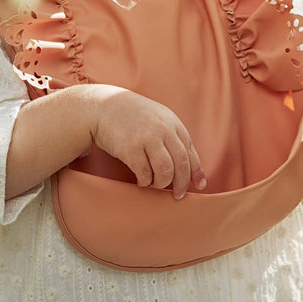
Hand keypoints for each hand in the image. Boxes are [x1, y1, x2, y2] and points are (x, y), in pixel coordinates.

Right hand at [90, 88, 206, 199]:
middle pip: (181, 164)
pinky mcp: (130, 148)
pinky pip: (145, 173)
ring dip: (162, 183)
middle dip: (182, 183)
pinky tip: (141, 179)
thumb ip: (173, 138)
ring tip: (155, 183)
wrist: (104, 106)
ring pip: (165, 171)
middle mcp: (163, 130)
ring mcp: (147, 138)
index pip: (190, 152)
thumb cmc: (133, 117)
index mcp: (173, 123)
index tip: (198, 186)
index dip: (196, 172)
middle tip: (178, 195)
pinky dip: (145, 181)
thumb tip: (190, 168)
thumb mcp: (158, 119)